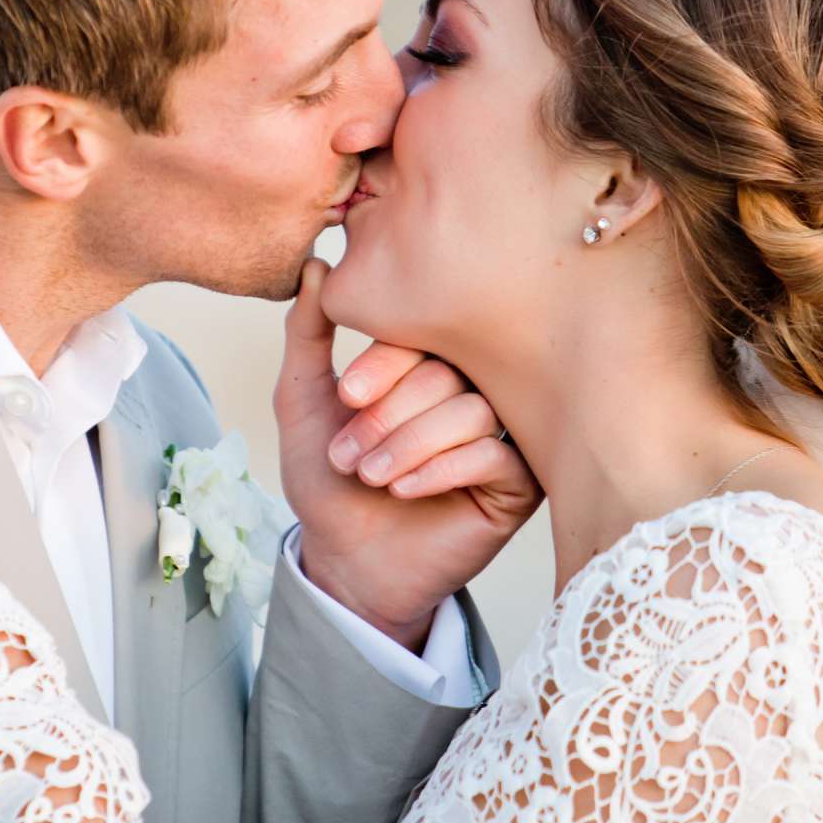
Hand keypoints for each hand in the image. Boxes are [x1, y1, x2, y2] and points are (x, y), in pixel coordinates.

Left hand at [274, 259, 540, 648]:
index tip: (346, 397)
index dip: (386, 361)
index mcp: (430, 359)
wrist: (344, 559)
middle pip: (450, 372)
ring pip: (472, 412)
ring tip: (372, 475)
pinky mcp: (519, 483)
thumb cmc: (329, 479)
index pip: (426, 330)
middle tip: (349, 454)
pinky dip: (441, 468)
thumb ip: (308, 330)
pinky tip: (404, 489)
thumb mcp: (303, 397)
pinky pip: (495, 455)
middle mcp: (472, 388)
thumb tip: (317, 263)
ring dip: (410, 445)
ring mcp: (500, 433)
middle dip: (389, 414)